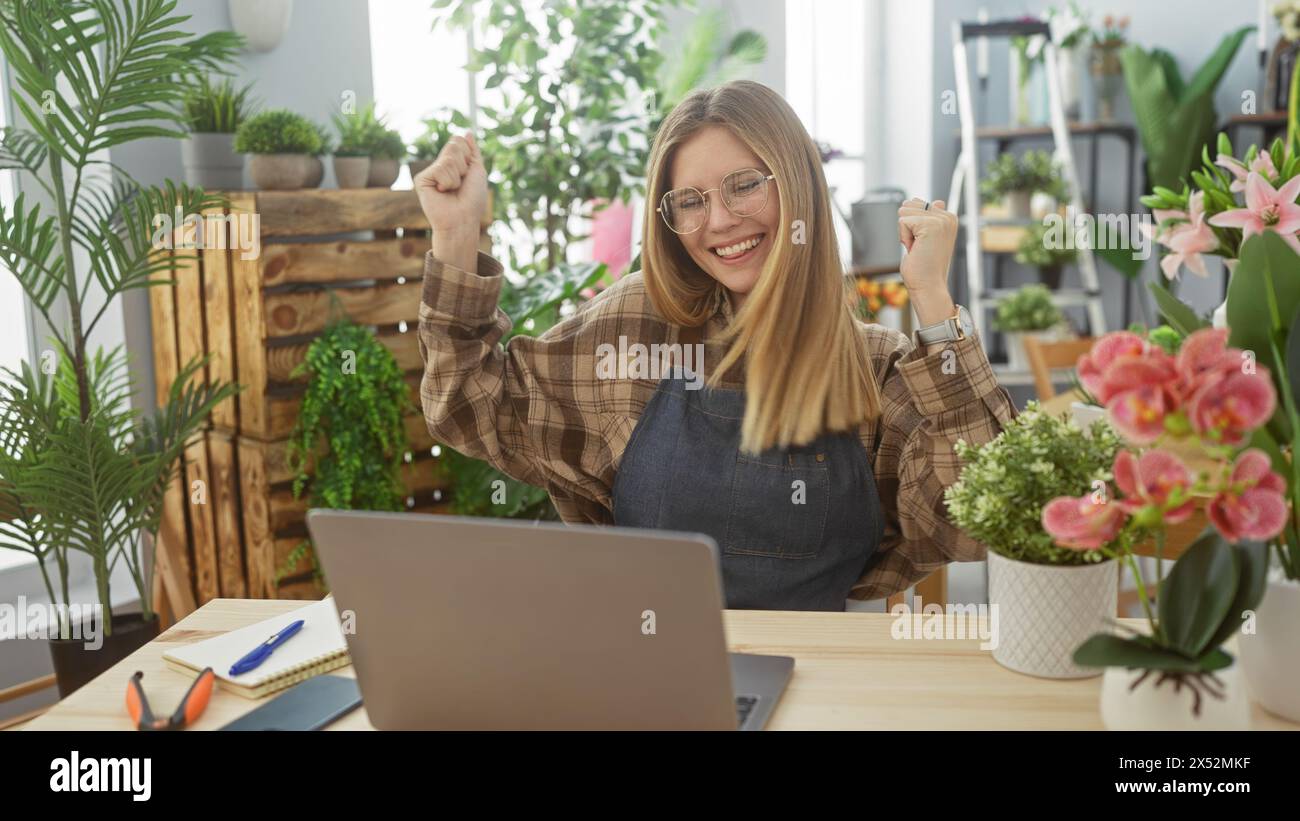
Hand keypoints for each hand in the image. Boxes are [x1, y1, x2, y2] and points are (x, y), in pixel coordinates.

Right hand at [415, 131, 487, 271]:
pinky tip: (442, 192)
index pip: (458, 141)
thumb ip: (472, 150)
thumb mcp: (477, 171)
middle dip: (463, 165)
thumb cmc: (472, 199)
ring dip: (457, 176)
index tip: (468, 174)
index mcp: (453, 162)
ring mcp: (430, 171)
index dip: (468, 157)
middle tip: (460, 183)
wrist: (462, 219)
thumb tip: (467, 132)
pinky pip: (440, 169)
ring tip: (452, 190)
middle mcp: (440, 165)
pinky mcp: (421, 179)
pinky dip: (448, 182)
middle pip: (454, 145)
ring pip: (448, 158)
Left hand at [898, 197, 957, 325]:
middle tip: (919, 246)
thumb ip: (931, 219)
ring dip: (905, 233)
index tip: (923, 243)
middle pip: (909, 205)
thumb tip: (938, 201)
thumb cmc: (925, 267)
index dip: (911, 225)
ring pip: (904, 211)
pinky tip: (915, 249)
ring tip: (918, 248)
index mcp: (949, 217)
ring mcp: (941, 220)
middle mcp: (948, 216)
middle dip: (907, 227)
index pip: (917, 204)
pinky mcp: (930, 225)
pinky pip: (902, 221)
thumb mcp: (928, 238)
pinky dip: (904, 238)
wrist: (928, 286)